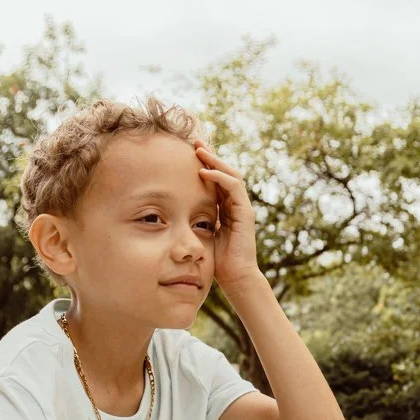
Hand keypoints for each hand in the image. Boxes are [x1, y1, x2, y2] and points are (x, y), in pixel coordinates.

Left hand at [193, 140, 261, 291]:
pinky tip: (204, 172)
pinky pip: (233, 187)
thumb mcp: (201, 233)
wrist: (234, 277)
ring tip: (199, 151)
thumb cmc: (216, 260)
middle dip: (210, 156)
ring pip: (231, 174)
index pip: (217, 179)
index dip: (205, 165)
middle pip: (225, 172)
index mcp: (226, 207)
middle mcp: (236, 204)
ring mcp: (242, 207)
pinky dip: (219, 177)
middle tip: (195, 143)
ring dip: (214, 161)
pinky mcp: (245, 212)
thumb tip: (175, 210)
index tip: (189, 153)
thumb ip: (196, 219)